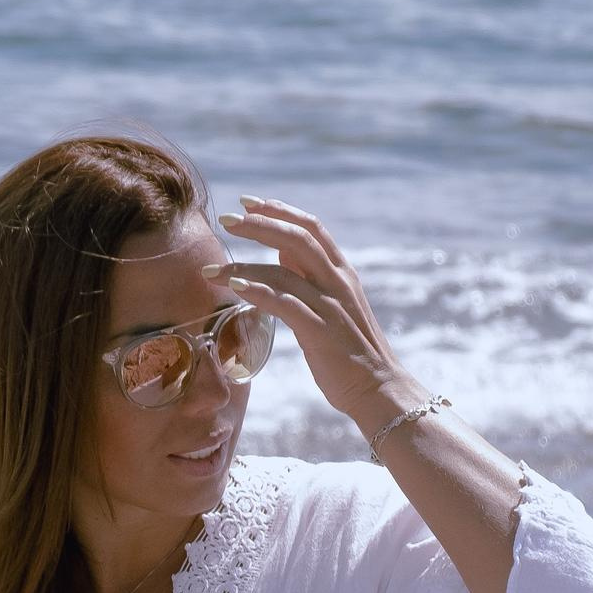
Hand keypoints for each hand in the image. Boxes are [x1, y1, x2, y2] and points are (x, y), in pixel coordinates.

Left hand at [218, 195, 423, 439]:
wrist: (379, 389)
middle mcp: (337, 282)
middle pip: (296, 237)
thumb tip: (283, 251)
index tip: (249, 204)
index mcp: (342, 272)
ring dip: (243, 266)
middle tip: (227, 220)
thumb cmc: (351, 351)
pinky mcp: (320, 331)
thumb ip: (310, 277)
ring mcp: (330, 305)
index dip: (279, 211)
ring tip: (213, 270)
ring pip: (283, 270)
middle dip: (259, 224)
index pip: (311, 227)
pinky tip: (235, 288)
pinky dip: (258, 292)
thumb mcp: (334, 304)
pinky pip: (284, 304)